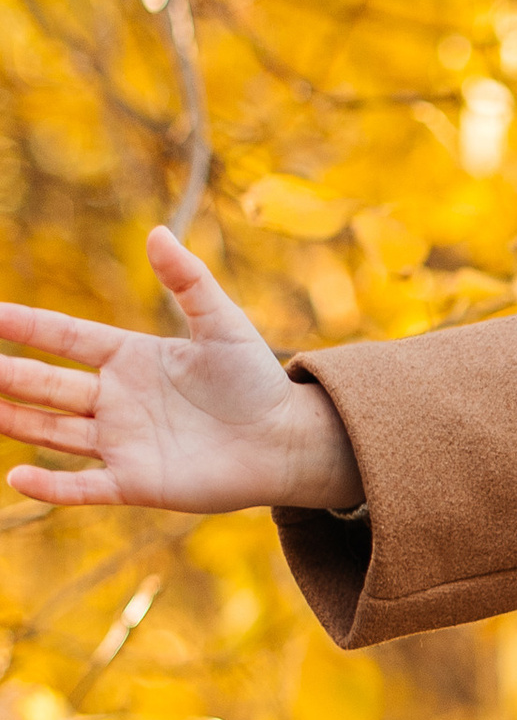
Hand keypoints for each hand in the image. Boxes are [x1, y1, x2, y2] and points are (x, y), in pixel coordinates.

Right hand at [0, 224, 361, 514]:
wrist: (286, 441)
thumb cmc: (256, 381)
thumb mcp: (222, 324)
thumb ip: (189, 281)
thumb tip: (156, 233)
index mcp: (130, 357)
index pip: (65, 338)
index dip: (27, 325)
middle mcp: (116, 399)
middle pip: (47, 384)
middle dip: (6, 374)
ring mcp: (122, 442)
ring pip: (52, 430)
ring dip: (14, 420)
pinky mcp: (137, 482)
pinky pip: (84, 485)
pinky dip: (51, 486)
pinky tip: (18, 479)